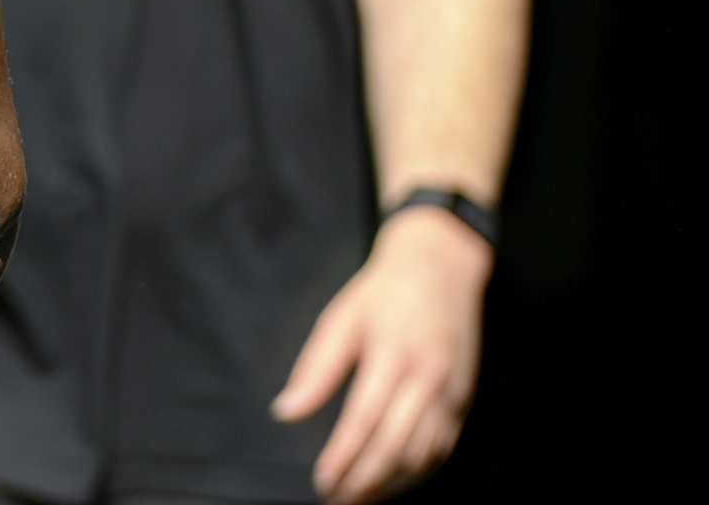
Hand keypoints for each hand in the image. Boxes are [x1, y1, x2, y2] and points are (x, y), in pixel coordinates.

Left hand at [272, 206, 493, 502]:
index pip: (364, 420)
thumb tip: (286, 411)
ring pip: (422, 453)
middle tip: (337, 498)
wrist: (440, 267)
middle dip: (365, 480)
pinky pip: (442, 447)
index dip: (343, 457)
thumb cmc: (381, 292)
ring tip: (361, 495)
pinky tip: (395, 480)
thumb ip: (315, 368)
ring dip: (391, 482)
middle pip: (396, 446)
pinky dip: (418, 470)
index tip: (322, 481)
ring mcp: (450, 391)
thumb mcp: (340, 318)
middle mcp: (426, 378)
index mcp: (391, 355)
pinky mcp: (463, 398)